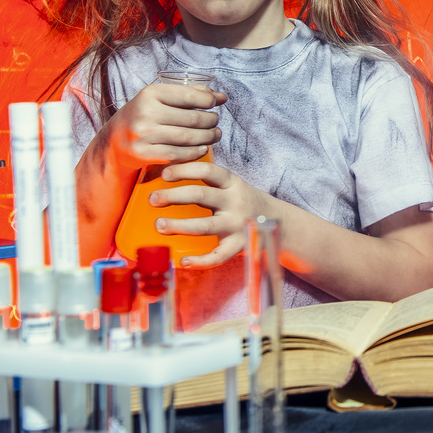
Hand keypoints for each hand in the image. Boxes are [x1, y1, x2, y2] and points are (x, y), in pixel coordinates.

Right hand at [104, 81, 225, 169]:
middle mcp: (145, 113)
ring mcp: (144, 135)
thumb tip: (222, 97)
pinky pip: (178, 154)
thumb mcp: (159, 98)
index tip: (215, 104)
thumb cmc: (143, 115)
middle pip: (192, 119)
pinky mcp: (144, 154)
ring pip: (188, 137)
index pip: (189, 96)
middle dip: (211, 121)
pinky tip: (202, 148)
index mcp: (150, 94)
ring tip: (215, 135)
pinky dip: (195, 152)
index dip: (208, 101)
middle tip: (216, 122)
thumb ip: (189, 94)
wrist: (114, 140)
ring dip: (208, 137)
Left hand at [149, 158, 275, 267]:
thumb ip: (208, 182)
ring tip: (159, 225)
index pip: (208, 170)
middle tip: (153, 199)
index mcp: (232, 183)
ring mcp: (237, 225)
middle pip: (201, 195)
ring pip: (205, 225)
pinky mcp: (239, 246)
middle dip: (173, 196)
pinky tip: (183, 262)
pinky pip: (218, 256)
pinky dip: (200, 261)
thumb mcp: (232, 186)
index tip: (165, 174)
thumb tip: (167, 177)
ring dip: (179, 225)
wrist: (278, 222)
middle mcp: (235, 202)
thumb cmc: (244, 202)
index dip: (185, 169)